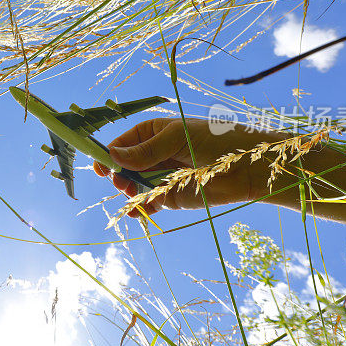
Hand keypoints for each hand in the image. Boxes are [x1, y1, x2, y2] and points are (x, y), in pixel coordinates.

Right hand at [93, 118, 283, 217]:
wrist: (245, 167)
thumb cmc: (215, 141)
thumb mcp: (176, 138)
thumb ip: (146, 150)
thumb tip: (114, 156)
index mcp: (151, 133)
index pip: (122, 144)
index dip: (109, 154)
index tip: (100, 166)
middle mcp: (152, 155)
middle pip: (123, 166)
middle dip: (117, 175)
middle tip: (121, 182)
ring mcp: (160, 176)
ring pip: (132, 186)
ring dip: (127, 191)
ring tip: (130, 193)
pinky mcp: (169, 197)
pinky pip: (147, 204)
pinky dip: (139, 209)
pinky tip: (135, 212)